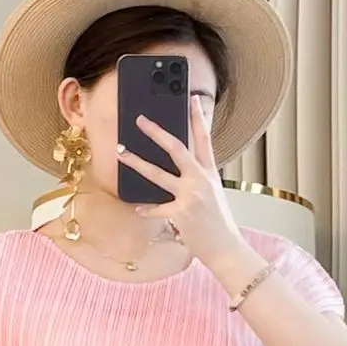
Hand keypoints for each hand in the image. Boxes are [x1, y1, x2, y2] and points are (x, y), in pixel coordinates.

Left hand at [117, 95, 248, 273]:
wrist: (225, 247)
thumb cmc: (218, 221)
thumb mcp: (213, 192)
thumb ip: (198, 177)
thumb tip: (180, 166)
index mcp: (209, 172)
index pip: (204, 139)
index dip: (199, 117)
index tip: (192, 99)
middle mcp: (200, 180)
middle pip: (176, 149)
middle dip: (157, 132)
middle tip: (141, 120)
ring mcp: (190, 196)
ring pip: (158, 174)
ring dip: (137, 162)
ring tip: (121, 153)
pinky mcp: (181, 213)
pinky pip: (157, 208)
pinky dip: (147, 209)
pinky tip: (137, 208)